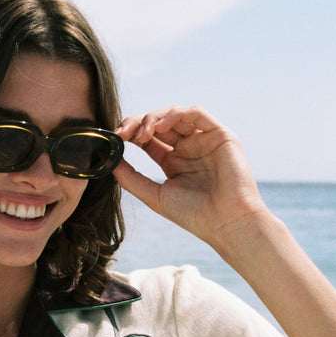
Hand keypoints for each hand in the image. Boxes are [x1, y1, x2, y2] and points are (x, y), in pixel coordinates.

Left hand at [113, 105, 268, 247]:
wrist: (226, 222)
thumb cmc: (193, 214)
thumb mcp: (155, 196)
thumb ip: (132, 178)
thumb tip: (109, 161)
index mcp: (172, 161)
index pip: (147, 139)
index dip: (129, 135)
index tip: (113, 140)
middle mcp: (187, 147)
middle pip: (157, 124)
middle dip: (137, 124)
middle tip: (122, 134)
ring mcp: (203, 139)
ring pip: (174, 115)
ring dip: (154, 118)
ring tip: (142, 133)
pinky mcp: (219, 134)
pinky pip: (196, 113)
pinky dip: (176, 114)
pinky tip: (161, 126)